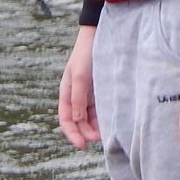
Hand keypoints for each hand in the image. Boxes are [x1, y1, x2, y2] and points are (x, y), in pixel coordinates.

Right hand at [58, 25, 100, 148]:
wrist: (99, 35)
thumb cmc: (86, 54)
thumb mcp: (80, 77)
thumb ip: (78, 99)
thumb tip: (76, 121)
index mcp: (67, 93)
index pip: (66, 120)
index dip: (72, 134)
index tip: (83, 145)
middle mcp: (77, 96)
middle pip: (79, 121)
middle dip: (87, 133)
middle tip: (100, 140)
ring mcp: (89, 93)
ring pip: (90, 117)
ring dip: (96, 127)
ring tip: (107, 134)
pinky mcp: (102, 90)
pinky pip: (101, 109)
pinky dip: (104, 118)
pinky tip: (112, 122)